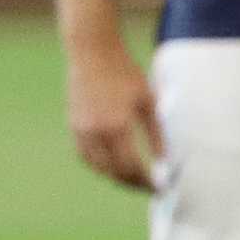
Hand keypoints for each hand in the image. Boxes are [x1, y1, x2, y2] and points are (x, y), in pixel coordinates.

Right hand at [66, 36, 163, 189]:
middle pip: (114, 172)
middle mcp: (96, 132)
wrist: (93, 52)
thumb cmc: (126, 74)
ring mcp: (81, 130)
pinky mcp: (73, 125)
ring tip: (133, 179)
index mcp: (117, 126)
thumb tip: (166, 162)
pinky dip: (99, 165)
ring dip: (115, 177)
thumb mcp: (148, 102)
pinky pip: (84, 155)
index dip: (146, 181)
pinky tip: (112, 165)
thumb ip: (157, 134)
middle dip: (132, 183)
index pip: (132, 167)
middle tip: (148, 187)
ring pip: (97, 167)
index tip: (159, 187)